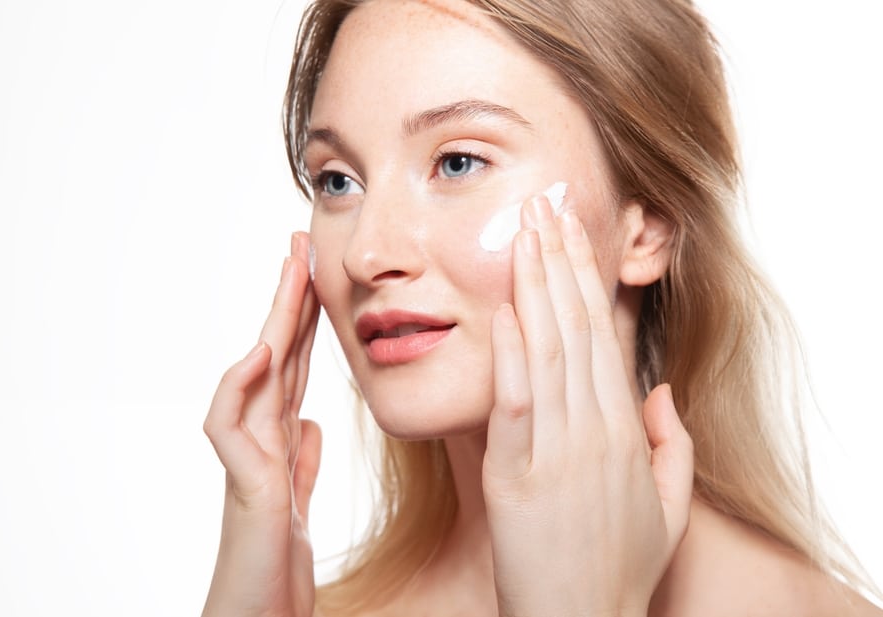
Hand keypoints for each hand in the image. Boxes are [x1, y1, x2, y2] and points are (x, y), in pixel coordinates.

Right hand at [202, 232, 320, 616]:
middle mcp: (261, 440)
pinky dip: (241, 387)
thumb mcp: (297, 498)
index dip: (305, 318)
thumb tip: (312, 424)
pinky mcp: (245, 488)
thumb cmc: (272, 565)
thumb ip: (300, 458)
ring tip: (288, 274)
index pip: (293, 365)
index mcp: (280, 440)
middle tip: (298, 244)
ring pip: (255, 377)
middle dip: (288, 300)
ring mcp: (248, 460)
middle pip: (275, 356)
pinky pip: (231, 426)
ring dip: (271, 323)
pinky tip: (260, 352)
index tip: (317, 271)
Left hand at [483, 196, 693, 616]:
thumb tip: (658, 390)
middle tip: (545, 203)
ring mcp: (555, 453)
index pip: (605, 336)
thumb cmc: (620, 565)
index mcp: (627, 433)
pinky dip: (509, 354)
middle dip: (559, 261)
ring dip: (534, 287)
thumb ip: (670, 442)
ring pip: (547, 353)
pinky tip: (503, 310)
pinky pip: (513, 404)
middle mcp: (595, 433)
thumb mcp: (666, 504)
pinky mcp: (514, 478)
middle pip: (576, 329)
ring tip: (524, 232)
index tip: (574, 233)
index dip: (588, 279)